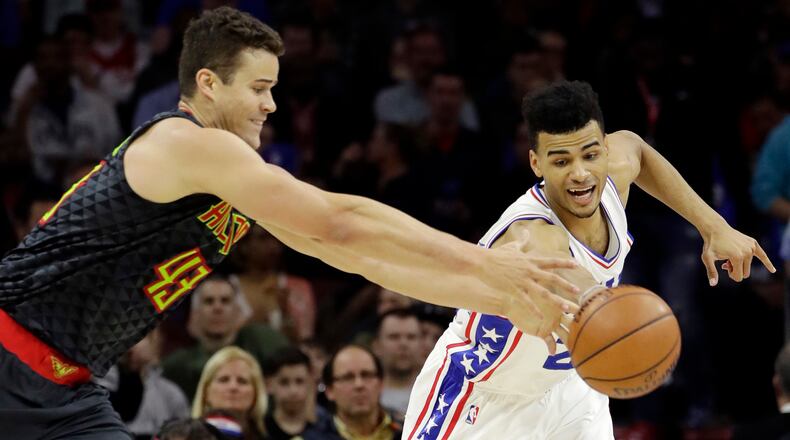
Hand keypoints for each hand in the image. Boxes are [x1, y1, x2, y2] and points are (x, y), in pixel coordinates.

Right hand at [484, 230, 579, 353]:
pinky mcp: (514, 289)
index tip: (577, 265)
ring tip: (566, 308)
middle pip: (552, 278)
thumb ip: (522, 241)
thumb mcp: (512, 246)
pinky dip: (534, 311)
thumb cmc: (496, 254)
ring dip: (556, 300)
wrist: (482, 261)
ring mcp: (523, 280)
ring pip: (543, 292)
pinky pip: (527, 302)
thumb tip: (527, 232)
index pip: (551, 261)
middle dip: (566, 285)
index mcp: (530, 260)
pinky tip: (541, 319)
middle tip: (578, 292)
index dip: (564, 263)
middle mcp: (530, 270)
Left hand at [701, 225, 775, 284]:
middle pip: (745, 273)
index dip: (731, 274)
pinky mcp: (753, 243)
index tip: (724, 266)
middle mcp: (747, 252)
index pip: (739, 277)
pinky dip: (767, 263)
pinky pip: (763, 255)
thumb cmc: (710, 244)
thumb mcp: (707, 258)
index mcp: (737, 258)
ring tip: (730, 254)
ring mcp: (751, 247)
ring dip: (740, 264)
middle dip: (736, 270)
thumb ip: (711, 271)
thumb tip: (713, 284)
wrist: (715, 229)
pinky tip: (773, 270)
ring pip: (748, 266)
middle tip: (726, 260)